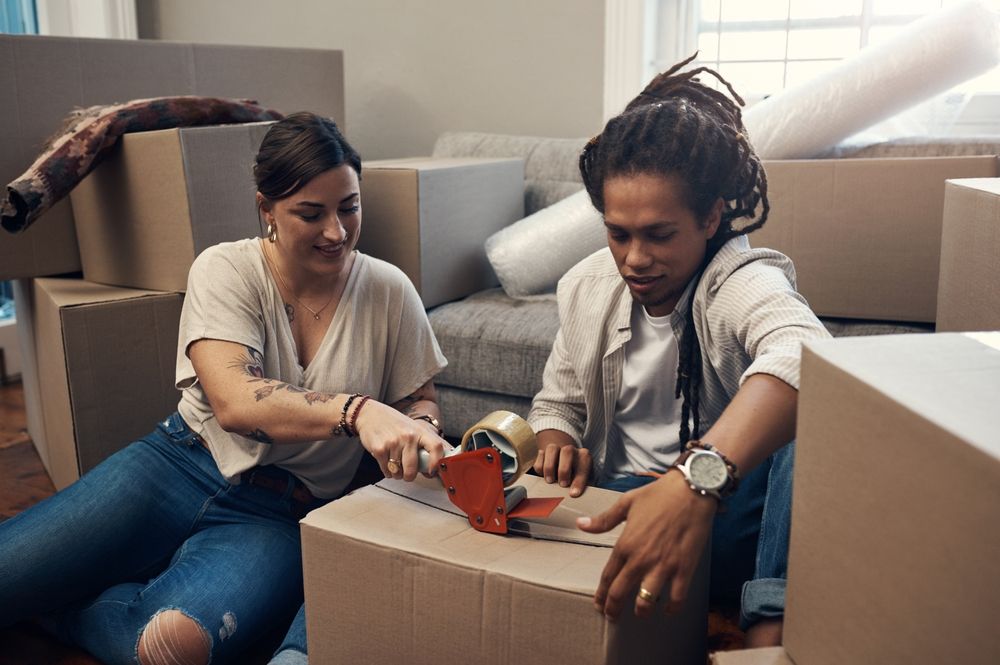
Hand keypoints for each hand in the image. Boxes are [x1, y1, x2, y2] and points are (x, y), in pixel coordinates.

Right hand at [353, 400, 446, 480]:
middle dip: (409, 476)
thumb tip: (432, 471)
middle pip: (412, 468)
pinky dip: (387, 471)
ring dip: (397, 474)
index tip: (432, 471)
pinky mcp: (380, 449)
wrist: (370, 414)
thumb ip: (423, 446)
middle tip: (408, 475)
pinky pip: (387, 471)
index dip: (436, 461)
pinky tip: (387, 462)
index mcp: (419, 431)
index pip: (435, 447)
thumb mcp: (412, 429)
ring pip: (398, 472)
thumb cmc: (394, 424)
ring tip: (395, 465)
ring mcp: (393, 443)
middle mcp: (408, 436)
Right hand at [533, 441, 589, 496]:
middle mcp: (571, 450)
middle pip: (567, 451)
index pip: (583, 466)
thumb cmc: (576, 477)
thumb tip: (575, 495)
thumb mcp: (583, 482)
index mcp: (584, 457)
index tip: (573, 494)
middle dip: (564, 470)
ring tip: (550, 480)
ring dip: (549, 466)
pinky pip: (540, 455)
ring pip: (552, 449)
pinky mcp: (545, 451)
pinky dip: (540, 466)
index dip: (579, 481)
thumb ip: (580, 487)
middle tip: (562, 485)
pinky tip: (543, 475)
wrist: (567, 464)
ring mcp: (557, 448)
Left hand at [577, 471, 716, 619]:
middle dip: (613, 609)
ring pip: (646, 601)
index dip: (601, 594)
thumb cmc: (658, 495)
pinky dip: (671, 608)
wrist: (691, 491)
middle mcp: (641, 559)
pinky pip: (676, 598)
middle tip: (612, 617)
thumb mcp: (626, 503)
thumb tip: (581, 525)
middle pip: (621, 593)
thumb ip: (604, 520)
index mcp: (625, 544)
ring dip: (641, 611)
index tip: (599, 604)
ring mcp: (663, 566)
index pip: (608, 576)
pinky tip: (667, 609)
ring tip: (639, 614)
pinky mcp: (684, 568)